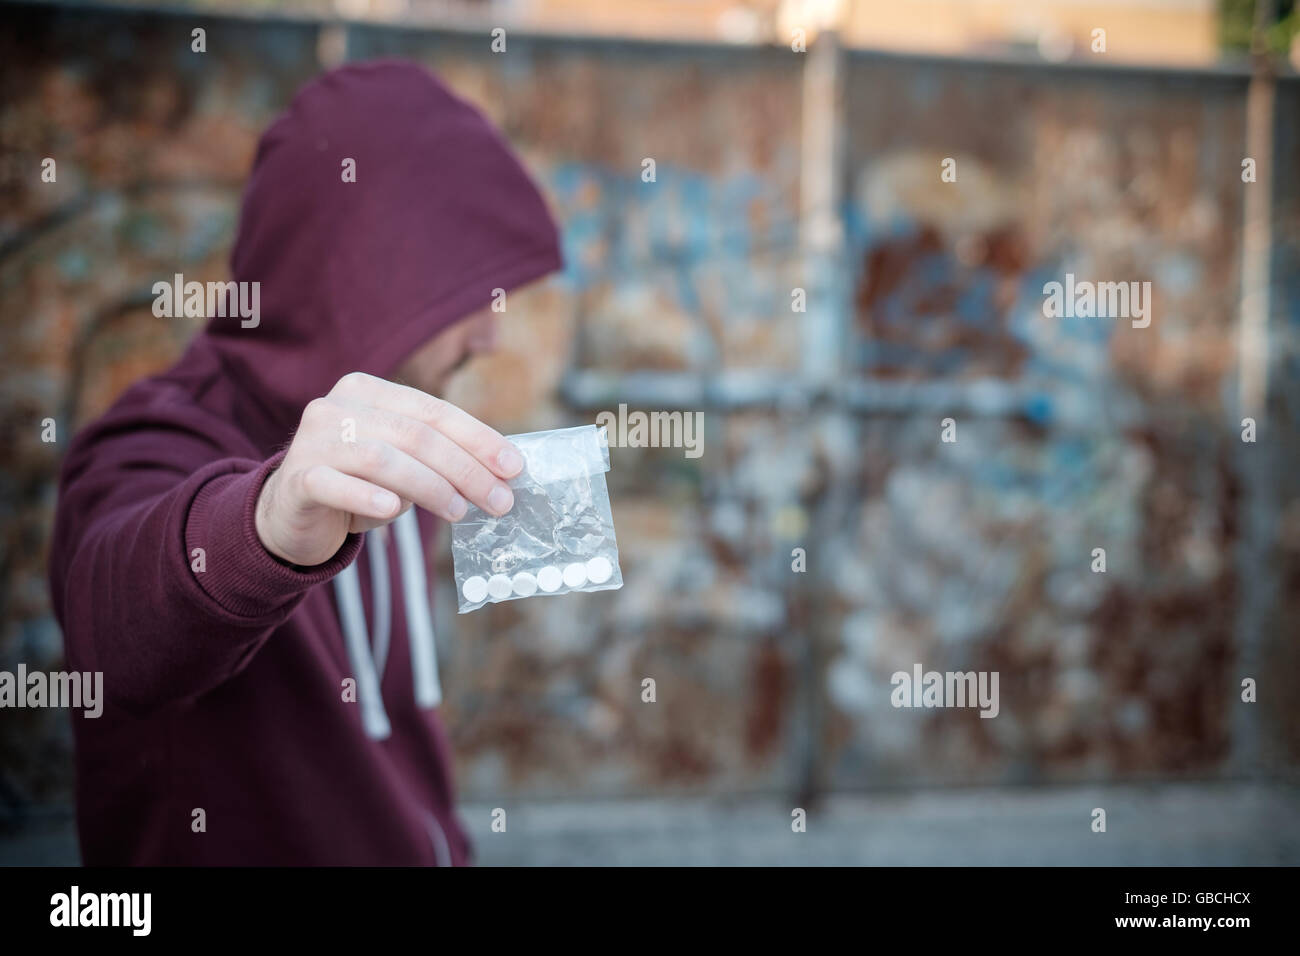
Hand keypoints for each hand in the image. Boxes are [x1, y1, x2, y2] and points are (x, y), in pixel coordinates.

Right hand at [254, 372, 522, 565]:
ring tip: (461, 512)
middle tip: (500, 502)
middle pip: (415, 435)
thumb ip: (440, 459)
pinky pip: (335, 484)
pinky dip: (367, 497)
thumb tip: (503, 473)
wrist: (290, 516)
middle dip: (466, 470)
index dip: (479, 439)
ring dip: (431, 487)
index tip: (514, 468)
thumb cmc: (358, 487)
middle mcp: (337, 407)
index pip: (434, 411)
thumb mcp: (403, 465)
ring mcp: (313, 440)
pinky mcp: (296, 479)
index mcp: (367, 391)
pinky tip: (394, 511)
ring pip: (383, 459)